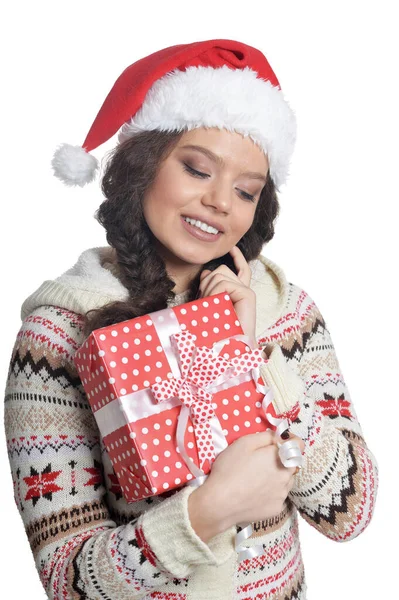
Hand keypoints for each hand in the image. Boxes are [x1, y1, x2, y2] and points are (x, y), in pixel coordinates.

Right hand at [188, 429, 305, 541]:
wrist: (220, 503)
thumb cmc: (230, 468)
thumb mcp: (244, 443)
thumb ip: (266, 436)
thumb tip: (279, 436)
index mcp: (280, 457)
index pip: (299, 445)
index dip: (290, 440)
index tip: (277, 441)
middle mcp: (286, 476)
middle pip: (292, 463)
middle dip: (282, 458)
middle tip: (261, 461)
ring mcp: (282, 494)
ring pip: (286, 480)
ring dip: (278, 475)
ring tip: (257, 478)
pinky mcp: (277, 509)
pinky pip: (279, 495)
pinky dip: (271, 492)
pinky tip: (255, 492)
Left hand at [199, 246, 256, 345]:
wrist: (226, 351)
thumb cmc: (214, 334)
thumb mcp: (207, 307)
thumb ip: (209, 289)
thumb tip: (206, 272)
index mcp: (237, 294)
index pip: (239, 269)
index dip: (236, 257)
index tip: (232, 248)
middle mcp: (243, 292)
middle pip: (220, 270)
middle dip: (206, 283)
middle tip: (205, 304)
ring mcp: (246, 292)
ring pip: (219, 274)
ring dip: (208, 291)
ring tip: (211, 309)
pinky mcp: (248, 295)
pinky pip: (224, 284)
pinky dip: (214, 294)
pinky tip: (217, 306)